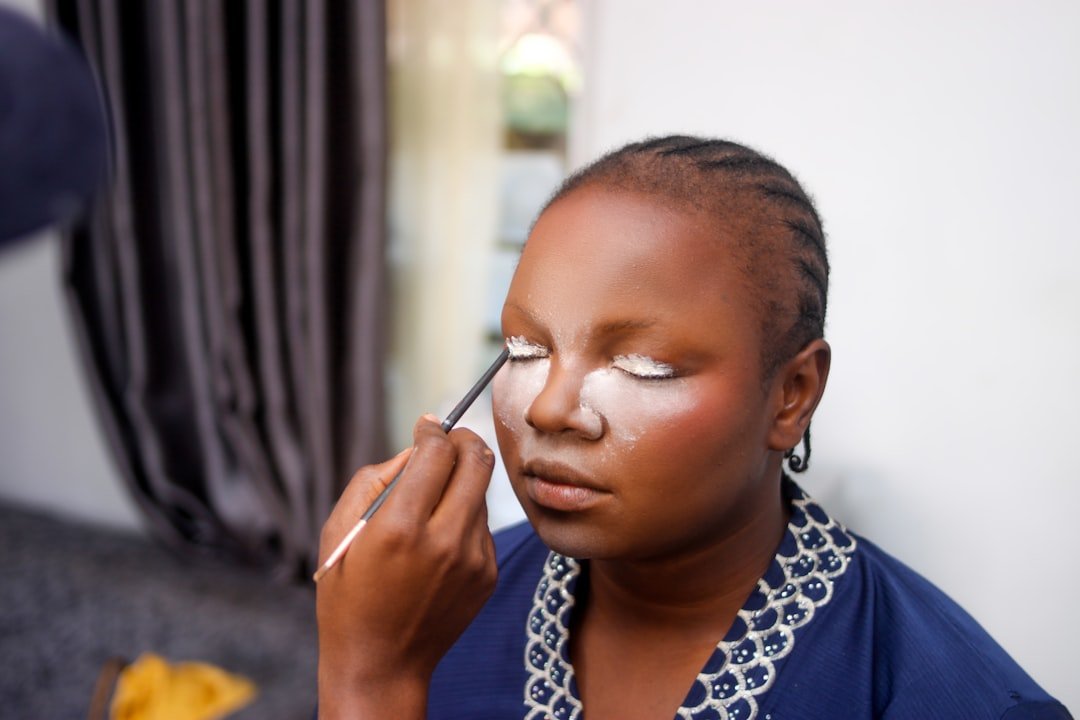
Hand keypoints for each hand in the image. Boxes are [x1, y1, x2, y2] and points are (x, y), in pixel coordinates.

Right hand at [316, 416, 497, 718]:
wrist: (380, 663)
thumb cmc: (348, 593)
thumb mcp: (340, 530)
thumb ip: (377, 478)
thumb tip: (418, 445)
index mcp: (400, 527)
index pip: (438, 452)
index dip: (433, 432)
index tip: (427, 428)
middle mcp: (443, 540)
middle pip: (477, 461)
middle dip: (463, 440)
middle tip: (448, 441)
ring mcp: (472, 560)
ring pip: (481, 492)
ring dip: (461, 483)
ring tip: (430, 506)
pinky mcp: (487, 574)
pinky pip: (483, 526)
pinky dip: (465, 519)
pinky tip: (438, 543)